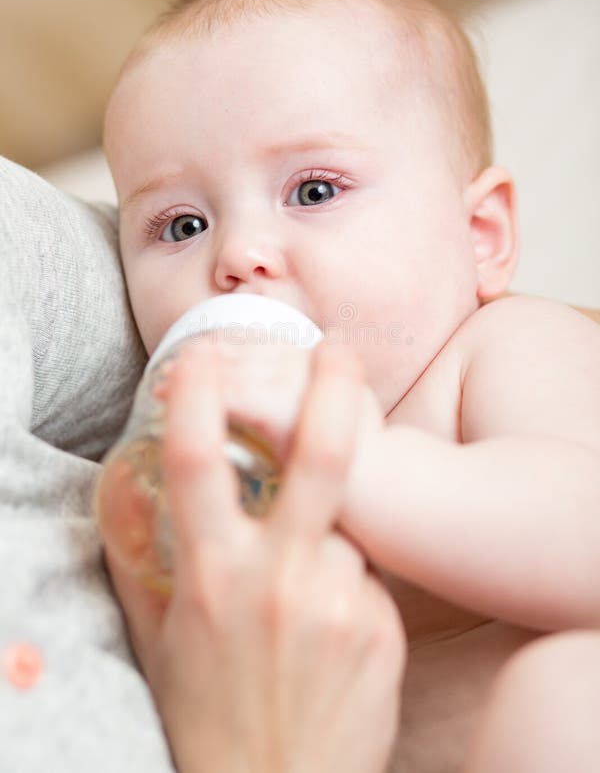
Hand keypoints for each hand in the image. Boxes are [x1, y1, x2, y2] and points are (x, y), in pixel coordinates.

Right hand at [103, 339, 405, 772]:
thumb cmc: (207, 711)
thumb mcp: (158, 636)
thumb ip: (144, 562)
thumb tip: (134, 494)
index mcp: (211, 574)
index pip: (195, 460)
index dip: (196, 395)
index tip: (200, 355)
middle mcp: (278, 579)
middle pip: (320, 456)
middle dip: (333, 388)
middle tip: (340, 350)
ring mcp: (337, 602)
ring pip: (346, 527)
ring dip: (328, 536)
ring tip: (305, 593)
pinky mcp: (381, 629)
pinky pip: (368, 576)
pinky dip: (349, 583)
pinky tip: (331, 631)